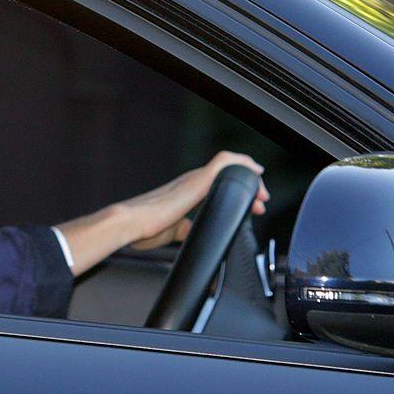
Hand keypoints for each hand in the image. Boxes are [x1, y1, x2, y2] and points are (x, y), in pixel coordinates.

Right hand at [125, 151, 269, 250]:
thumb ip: (184, 228)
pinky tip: (255, 172)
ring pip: (229, 166)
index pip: (216, 186)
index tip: (251, 207)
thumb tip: (190, 231)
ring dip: (249, 178)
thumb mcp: (172, 231)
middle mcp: (190, 181)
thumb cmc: (143, 228)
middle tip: (261, 203)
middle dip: (248, 187)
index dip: (237, 194)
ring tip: (262, 195)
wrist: (131, 223)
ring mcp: (194, 179)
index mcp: (184, 192)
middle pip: (226, 175)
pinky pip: (225, 162)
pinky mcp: (198, 180)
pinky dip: (242, 162)